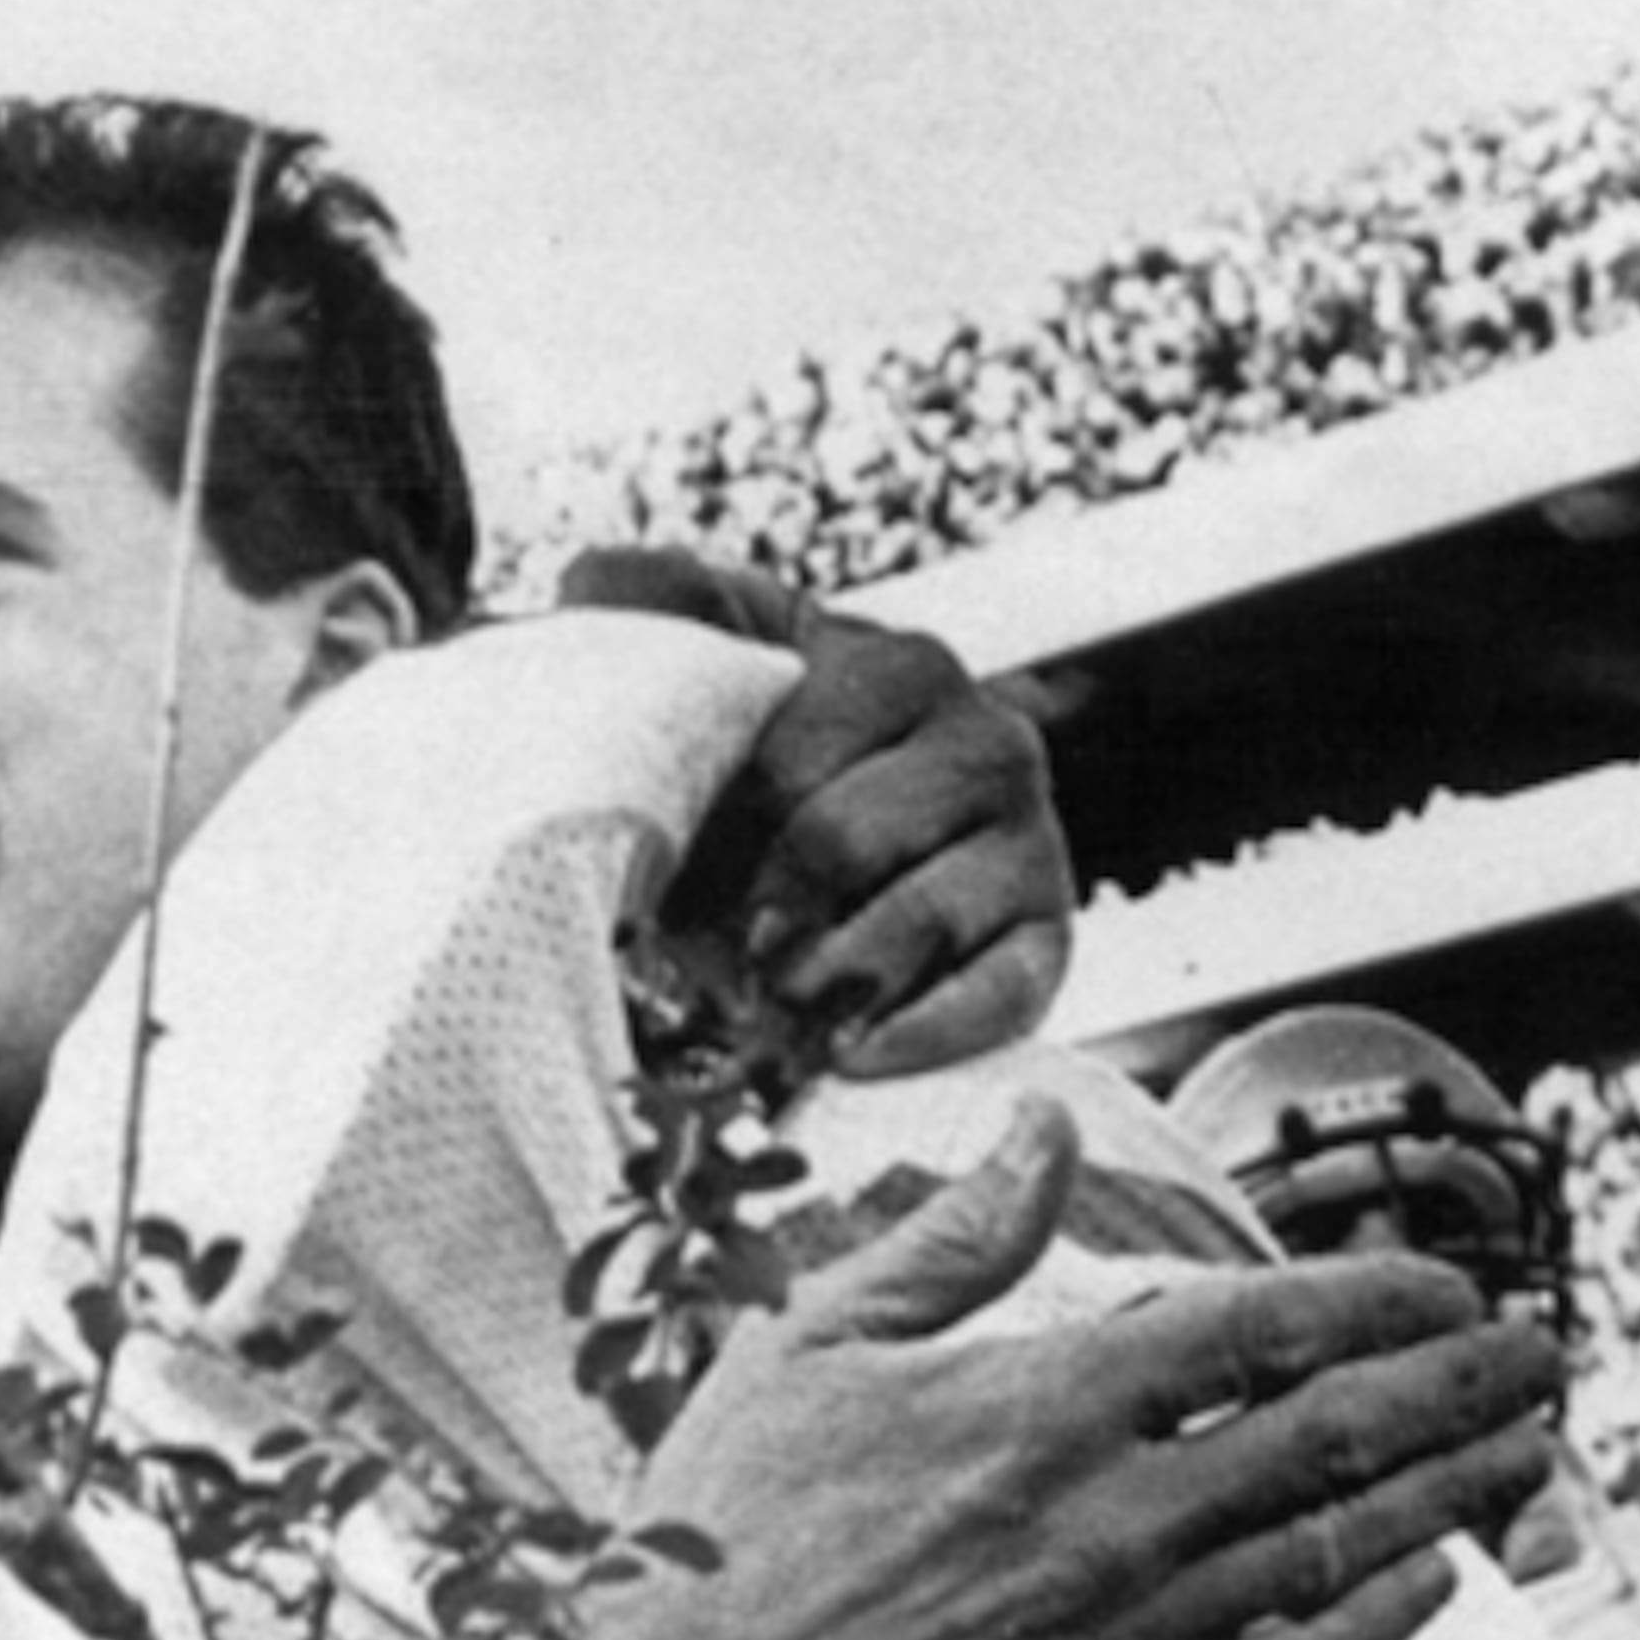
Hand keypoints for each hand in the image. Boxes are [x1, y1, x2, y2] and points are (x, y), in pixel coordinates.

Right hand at [486, 1095, 1559, 1639]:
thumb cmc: (724, 1522)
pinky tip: (1430, 1583)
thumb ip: (955, 1238)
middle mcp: (1105, 1519)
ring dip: (1446, 1494)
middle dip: (1454, 1388)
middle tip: (1538, 1356)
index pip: (1263, 1329)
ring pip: (1330, 1553)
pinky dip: (1370, 1624)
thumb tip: (1047, 1128)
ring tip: (1523, 1454)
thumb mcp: (815, 1340)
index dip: (1378, 1301)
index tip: (1446, 1286)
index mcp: (1041, 1404)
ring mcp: (1118, 1635)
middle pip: (1333, 1437)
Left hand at [558, 546, 1067, 1072]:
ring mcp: (1028, 842)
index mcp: (897, 666)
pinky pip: (999, 995)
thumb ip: (640, 600)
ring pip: (910, 922)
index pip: (789, 760)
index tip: (655, 877)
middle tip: (697, 957)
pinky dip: (917, 1036)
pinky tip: (847, 1058)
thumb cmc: (732, 762)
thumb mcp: (687, 658)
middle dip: (753, 914)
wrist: (807, 866)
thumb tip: (595, 581)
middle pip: (841, 843)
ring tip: (758, 1013)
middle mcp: (984, 740)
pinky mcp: (1044, 940)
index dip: (707, 834)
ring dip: (818, 983)